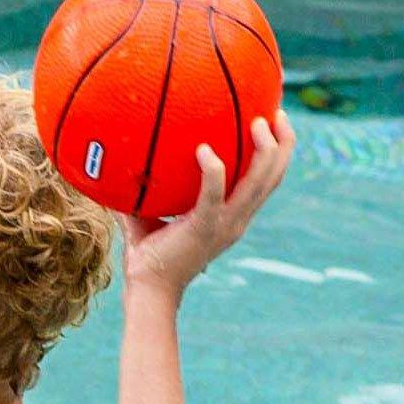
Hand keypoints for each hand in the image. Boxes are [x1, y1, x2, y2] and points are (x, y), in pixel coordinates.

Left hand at [122, 108, 296, 297]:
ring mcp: (225, 225)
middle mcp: (237, 220)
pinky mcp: (204, 228)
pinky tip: (203, 150)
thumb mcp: (150, 218)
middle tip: (278, 113)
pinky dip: (212, 171)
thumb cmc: (148, 257)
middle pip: (275, 178)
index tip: (276, 123)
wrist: (149, 290)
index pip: (267, 182)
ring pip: (259, 183)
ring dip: (264, 151)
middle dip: (283, 144)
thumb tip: (119, 163)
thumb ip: (146, 193)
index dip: (278, 153)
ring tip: (258, 122)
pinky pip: (214, 194)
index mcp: (233, 218)